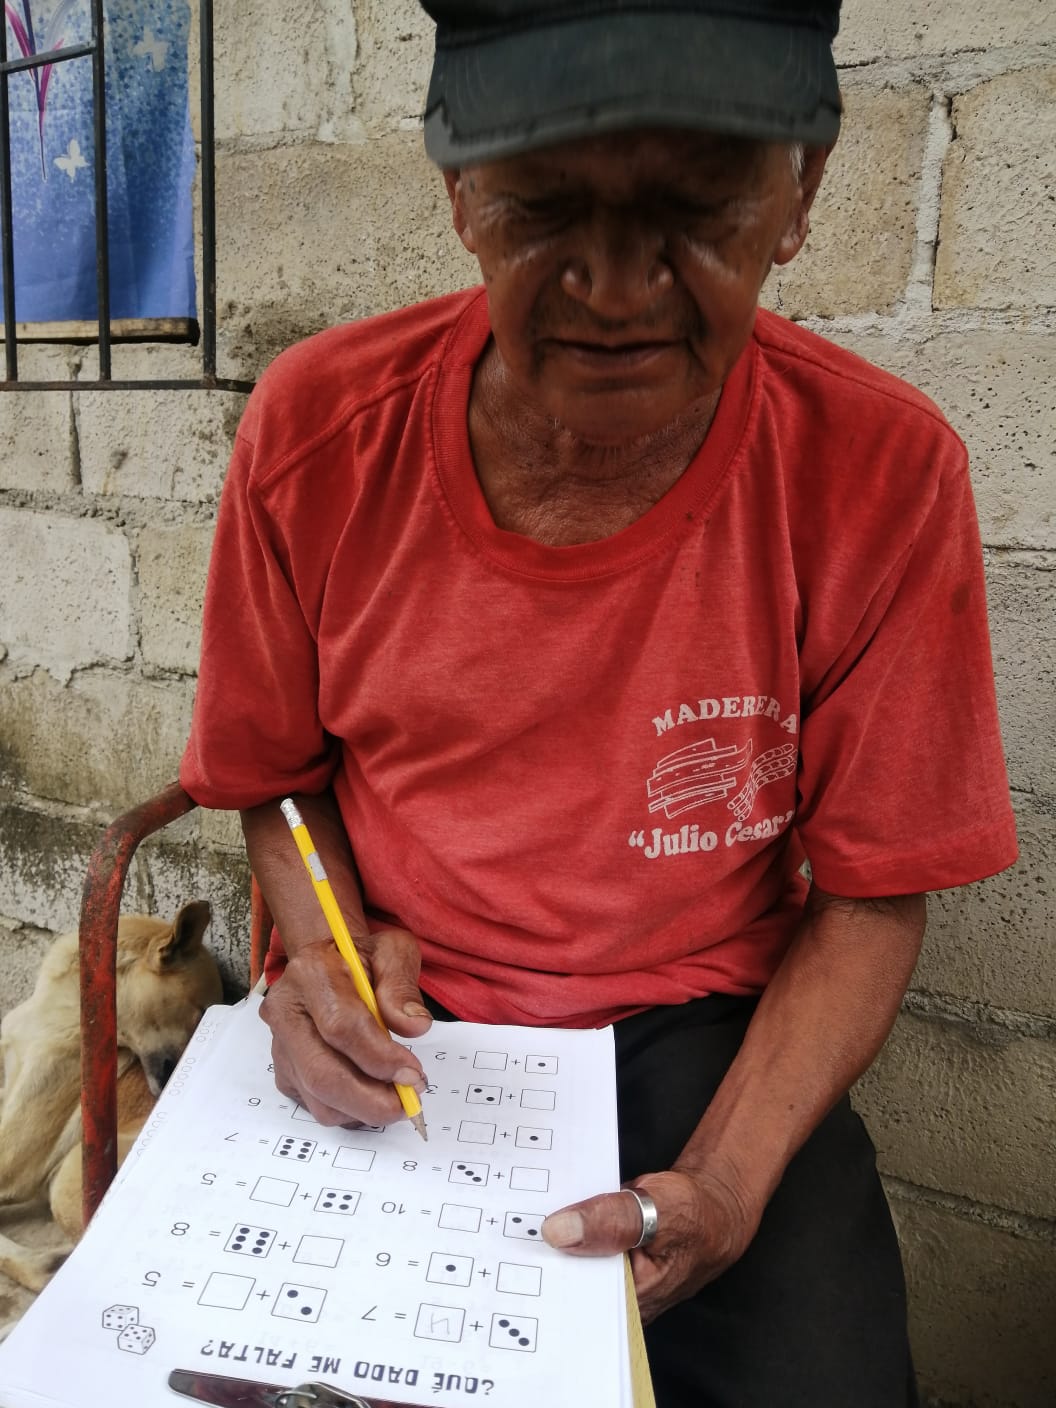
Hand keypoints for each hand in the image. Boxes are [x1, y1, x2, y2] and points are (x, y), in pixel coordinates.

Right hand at [259, 929, 432, 1127]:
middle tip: (409, 1101)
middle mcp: (285, 1010)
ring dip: (363, 1110)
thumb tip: (415, 1025)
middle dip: (371, 1099)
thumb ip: (402, 988)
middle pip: (322, 1073)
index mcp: (310, 973)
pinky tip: (375, 1094)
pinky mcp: (285, 1070)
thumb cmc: (363, 958)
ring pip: (318, 1098)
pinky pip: (316, 1105)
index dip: (380, 1057)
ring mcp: (280, 1045)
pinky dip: (351, 1111)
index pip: (341, 1026)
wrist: (331, 961)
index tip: (413, 1073)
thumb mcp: (392, 952)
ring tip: (398, 1097)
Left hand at [540, 1167, 758, 1323]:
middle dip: (546, 1253)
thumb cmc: (696, 1214)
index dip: (548, 1276)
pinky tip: (552, 1209)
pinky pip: (578, 1244)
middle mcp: (619, 1300)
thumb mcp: (658, 1210)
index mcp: (632, 1304)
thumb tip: (559, 1231)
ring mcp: (611, 1279)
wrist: (712, 1204)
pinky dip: (568, 1226)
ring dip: (554, 1237)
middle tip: (521, 1226)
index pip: (577, 1302)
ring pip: (570, 1261)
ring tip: (529, 1215)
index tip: (523, 1251)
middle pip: (568, 1282)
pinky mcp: (606, 1257)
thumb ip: (612, 1221)